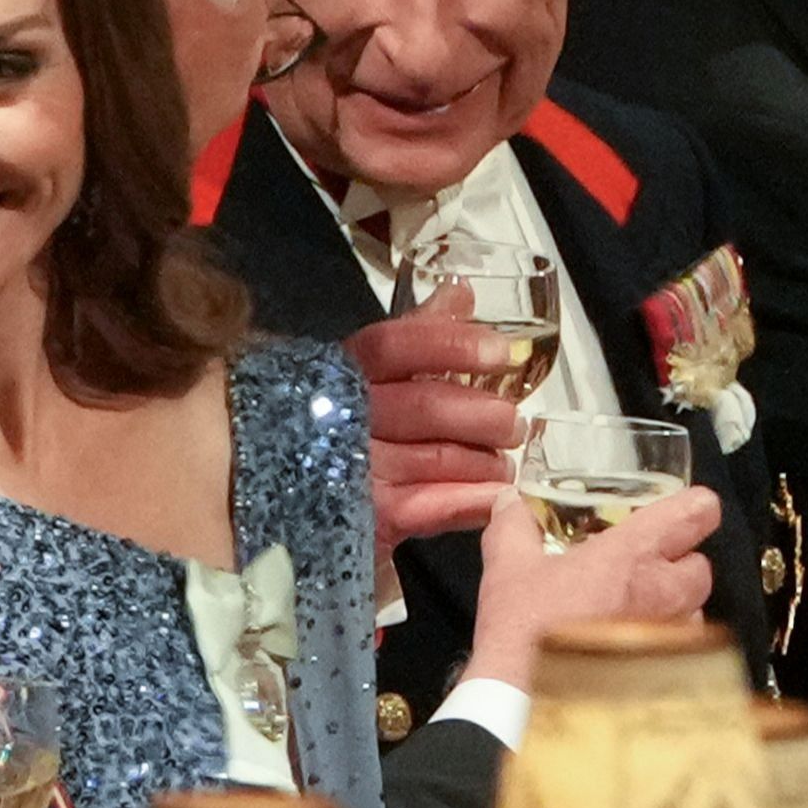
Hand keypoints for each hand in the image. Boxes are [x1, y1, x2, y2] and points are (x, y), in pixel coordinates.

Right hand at [345, 287, 529, 553]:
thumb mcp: (374, 372)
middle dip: (482, 414)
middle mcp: (343, 416)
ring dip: (484, 462)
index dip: (450, 346)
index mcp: (343, 372)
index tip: (502, 353)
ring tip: (506, 465)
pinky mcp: (366, 516)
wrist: (294, 496)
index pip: (394, 346)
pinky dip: (468, 501)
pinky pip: (429, 507)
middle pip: (424, 406)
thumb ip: (417, 331)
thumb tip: (461, 290)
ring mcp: (352, 469)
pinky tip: (494, 498)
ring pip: (435, 459)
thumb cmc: (346, 424)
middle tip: (513, 423)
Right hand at [461, 485, 721, 688]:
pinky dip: (661, 645)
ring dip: (671, 607)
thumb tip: (510, 504)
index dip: (694, 506)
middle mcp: (662, 594)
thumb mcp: (508, 568)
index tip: (687, 508)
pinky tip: (626, 650)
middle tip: (642, 567)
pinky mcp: (668, 674)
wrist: (525, 701)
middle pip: (699, 566)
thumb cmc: (524, 634)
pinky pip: (679, 651)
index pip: (695, 513)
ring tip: (631, 612)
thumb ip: (514, 526)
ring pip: (692, 611)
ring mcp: (669, 638)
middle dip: (676, 563)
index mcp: (631, 556)